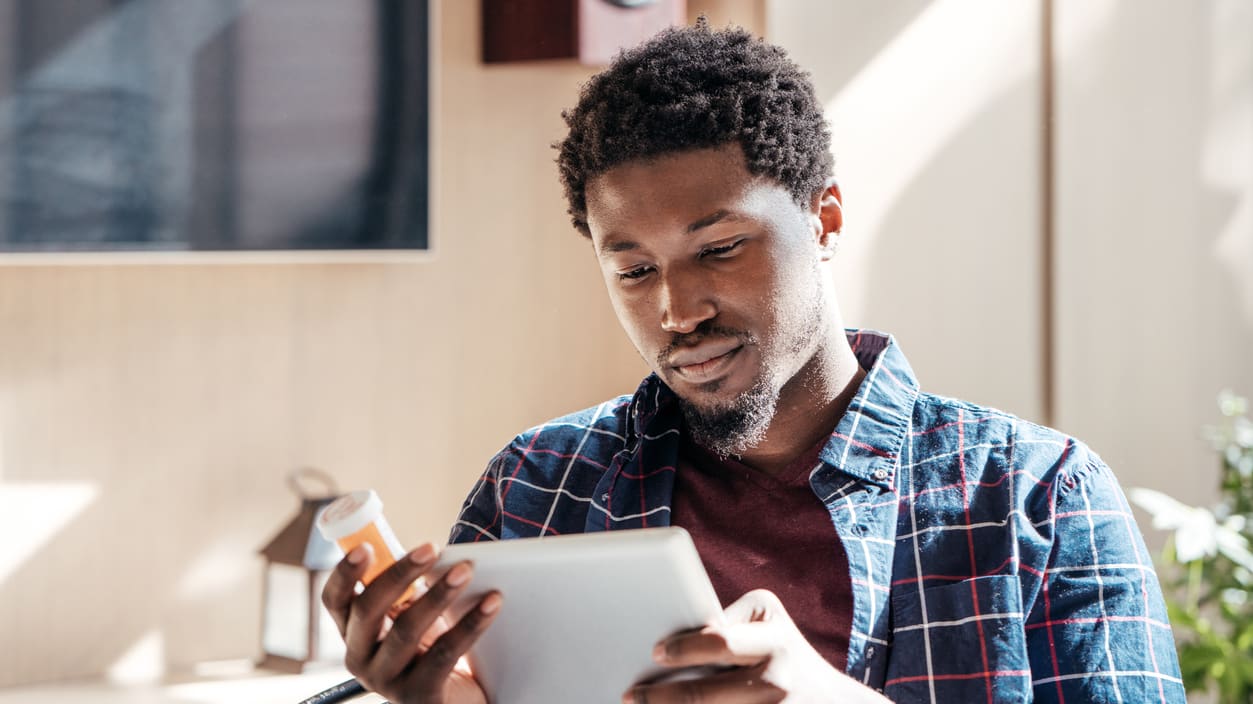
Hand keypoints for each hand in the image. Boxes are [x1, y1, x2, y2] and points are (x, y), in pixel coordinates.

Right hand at [321, 541, 502, 703]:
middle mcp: (360, 658)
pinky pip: (444, 654)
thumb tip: (429, 549)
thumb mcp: (410, 615)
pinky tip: (491, 602)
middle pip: (368, 611)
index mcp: (352, 631)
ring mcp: (386, 681)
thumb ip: (406, 587)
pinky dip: (470, 624)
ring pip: (405, 631)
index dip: (344, 573)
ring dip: (438, 595)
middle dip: (400, 574)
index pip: (335, 600)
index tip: (366, 547)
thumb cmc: (430, 646)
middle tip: (432, 548)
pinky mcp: (419, 696)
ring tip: (466, 570)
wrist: (456, 698)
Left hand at [624, 589, 889, 703]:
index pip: (717, 641)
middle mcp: (779, 675)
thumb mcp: (765, 626)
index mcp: (773, 636)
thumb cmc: (781, 653)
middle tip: (630, 696)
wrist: (831, 703)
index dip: (682, 649)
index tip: (655, 653)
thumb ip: (725, 629)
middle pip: (705, 694)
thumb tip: (663, 641)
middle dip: (659, 697)